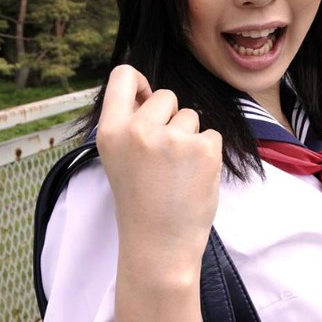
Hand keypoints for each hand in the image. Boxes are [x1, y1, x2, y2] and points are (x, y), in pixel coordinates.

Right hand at [96, 65, 222, 274]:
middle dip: (171, 118)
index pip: (122, 76)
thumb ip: (130, 126)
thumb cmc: (140, 204)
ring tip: (177, 173)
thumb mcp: (118, 159)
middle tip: (164, 157)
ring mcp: (172, 138)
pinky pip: (211, 135)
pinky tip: (194, 178)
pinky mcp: (203, 149)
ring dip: (190, 138)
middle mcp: (138, 129)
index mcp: (110, 131)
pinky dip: (208, 154)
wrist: (159, 246)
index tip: (146, 96)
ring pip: (191, 116)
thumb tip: (148, 94)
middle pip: (165, 96)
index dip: (139, 82)